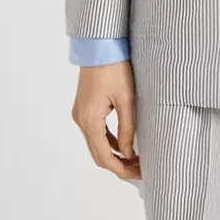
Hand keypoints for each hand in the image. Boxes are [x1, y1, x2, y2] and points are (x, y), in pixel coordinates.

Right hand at [71, 60, 140, 179]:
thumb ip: (127, 128)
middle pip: (97, 154)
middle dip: (118, 165)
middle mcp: (80, 120)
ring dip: (113, 154)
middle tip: (139, 170)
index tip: (138, 174)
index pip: (104, 156)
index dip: (120, 169)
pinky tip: (124, 144)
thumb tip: (129, 153)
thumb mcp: (126, 98)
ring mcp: (80, 114)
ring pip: (95, 144)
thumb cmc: (115, 67)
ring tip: (134, 160)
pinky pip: (95, 132)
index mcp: (89, 119)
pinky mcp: (84, 108)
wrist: (100, 45)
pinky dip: (108, 142)